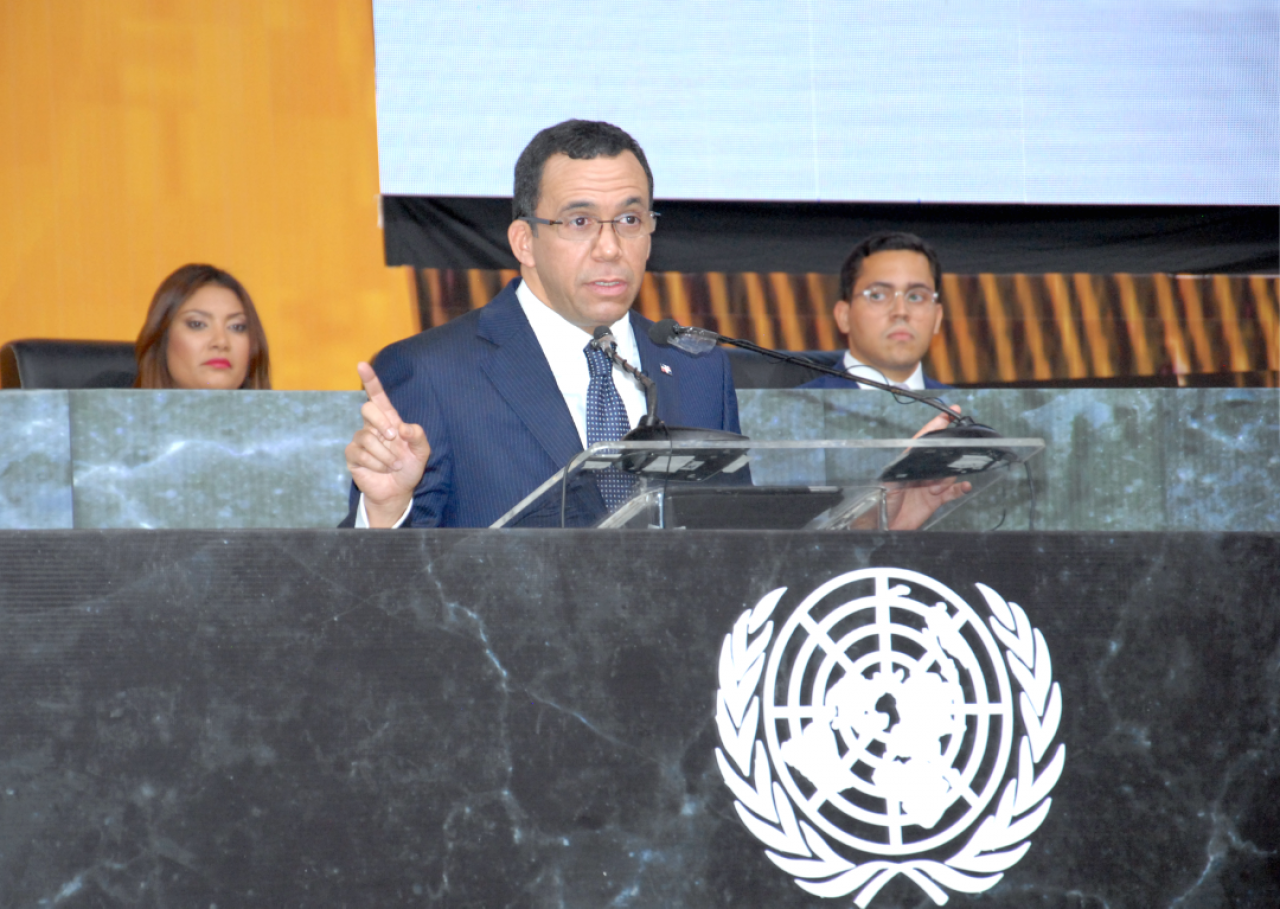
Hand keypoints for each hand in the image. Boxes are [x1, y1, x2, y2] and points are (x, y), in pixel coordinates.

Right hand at [345, 362, 430, 526]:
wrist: (398, 491)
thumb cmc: (409, 468)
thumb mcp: (421, 452)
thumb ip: (418, 436)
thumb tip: (401, 427)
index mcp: (389, 420)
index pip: (377, 396)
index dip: (370, 381)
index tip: (362, 365)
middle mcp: (372, 427)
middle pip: (367, 409)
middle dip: (381, 422)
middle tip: (393, 438)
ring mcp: (360, 440)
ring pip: (368, 438)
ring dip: (386, 455)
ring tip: (394, 464)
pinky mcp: (353, 455)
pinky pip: (361, 454)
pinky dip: (377, 464)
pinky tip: (383, 470)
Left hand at [885, 405, 971, 530]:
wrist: (883, 526)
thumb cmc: (879, 503)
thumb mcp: (888, 484)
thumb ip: (902, 470)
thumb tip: (915, 457)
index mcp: (908, 463)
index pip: (924, 440)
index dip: (936, 426)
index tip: (950, 414)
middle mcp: (921, 471)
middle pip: (941, 457)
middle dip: (947, 459)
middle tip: (942, 470)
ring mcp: (930, 485)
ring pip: (949, 474)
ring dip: (947, 480)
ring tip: (935, 489)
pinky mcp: (935, 500)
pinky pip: (953, 492)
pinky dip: (960, 488)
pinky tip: (965, 486)